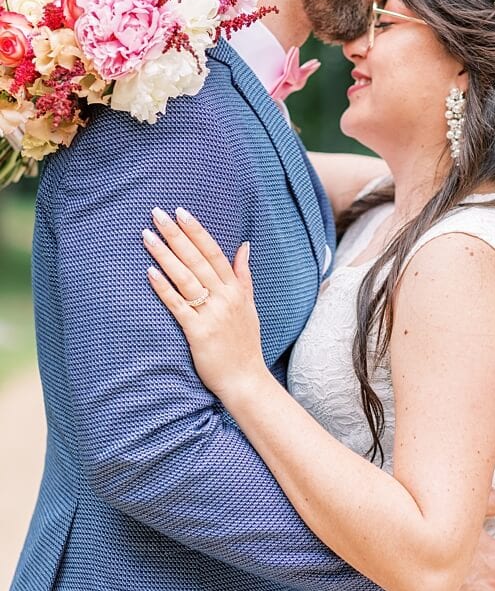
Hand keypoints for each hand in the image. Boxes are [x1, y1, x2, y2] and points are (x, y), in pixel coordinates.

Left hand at [143, 207, 267, 401]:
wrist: (245, 378)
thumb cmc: (244, 343)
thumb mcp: (249, 306)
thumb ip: (244, 276)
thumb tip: (245, 246)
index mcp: (236, 290)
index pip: (215, 253)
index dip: (197, 232)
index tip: (181, 212)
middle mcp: (225, 298)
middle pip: (197, 260)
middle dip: (176, 235)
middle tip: (157, 214)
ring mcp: (212, 315)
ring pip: (185, 278)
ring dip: (165, 255)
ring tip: (147, 236)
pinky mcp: (198, 332)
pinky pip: (178, 306)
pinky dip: (164, 288)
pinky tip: (149, 272)